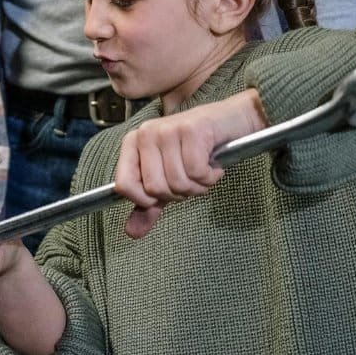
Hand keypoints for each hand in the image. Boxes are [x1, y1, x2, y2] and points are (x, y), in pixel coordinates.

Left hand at [116, 90, 266, 238]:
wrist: (231, 122)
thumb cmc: (198, 150)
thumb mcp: (168, 179)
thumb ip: (149, 206)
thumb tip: (131, 232)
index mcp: (133, 143)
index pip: (123, 185)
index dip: (146, 199)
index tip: (166, 191)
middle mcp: (146, 133)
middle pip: (155, 188)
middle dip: (179, 193)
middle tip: (191, 178)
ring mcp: (168, 129)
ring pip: (177, 182)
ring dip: (197, 185)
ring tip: (203, 171)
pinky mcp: (191, 129)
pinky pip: (196, 172)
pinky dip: (209, 176)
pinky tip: (213, 166)